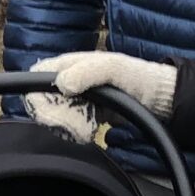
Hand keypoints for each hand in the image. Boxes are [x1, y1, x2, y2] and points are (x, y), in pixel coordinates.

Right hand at [29, 50, 177, 139]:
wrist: (157, 98)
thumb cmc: (136, 76)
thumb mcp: (112, 68)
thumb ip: (86, 72)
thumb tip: (62, 85)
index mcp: (71, 63)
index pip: (38, 75)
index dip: (38, 92)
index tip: (50, 108)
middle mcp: (70, 80)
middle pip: (43, 100)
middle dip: (54, 115)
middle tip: (72, 122)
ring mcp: (78, 98)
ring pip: (55, 115)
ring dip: (65, 125)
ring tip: (85, 127)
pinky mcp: (87, 114)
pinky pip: (70, 126)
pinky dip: (75, 132)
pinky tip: (88, 131)